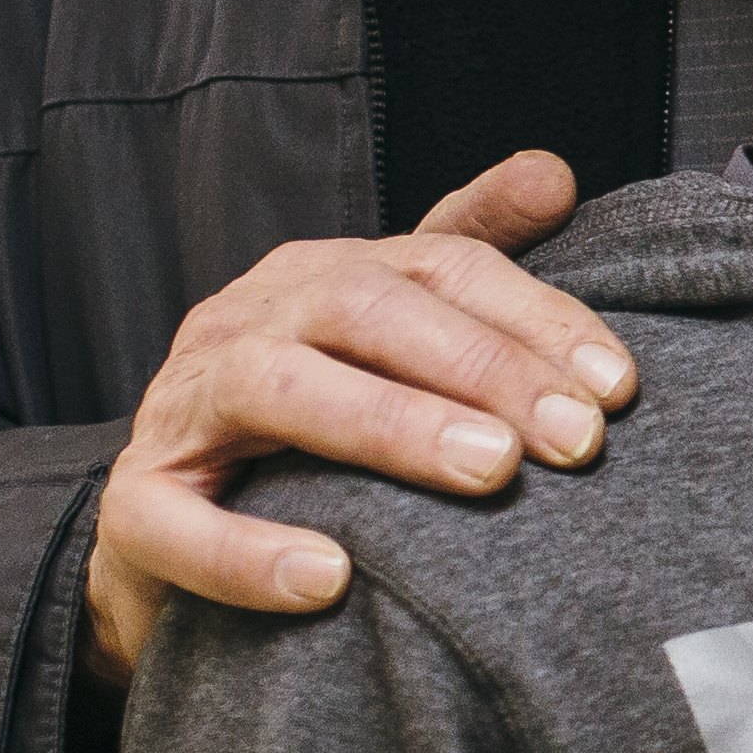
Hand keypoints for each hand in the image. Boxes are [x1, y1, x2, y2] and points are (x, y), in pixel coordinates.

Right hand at [81, 151, 629, 681]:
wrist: (177, 538)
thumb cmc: (314, 428)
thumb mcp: (396, 333)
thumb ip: (472, 251)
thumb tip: (555, 172)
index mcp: (321, 277)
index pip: (439, 267)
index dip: (535, 318)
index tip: (618, 388)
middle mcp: (249, 321)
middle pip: (362, 311)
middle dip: (479, 368)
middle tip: (573, 438)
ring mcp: (181, 408)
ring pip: (272, 388)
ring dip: (388, 427)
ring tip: (489, 474)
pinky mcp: (134, 508)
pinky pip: (174, 524)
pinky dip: (250, 553)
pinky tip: (332, 579)